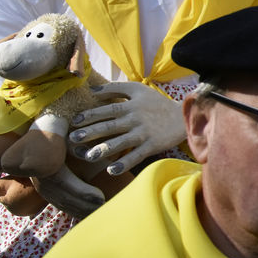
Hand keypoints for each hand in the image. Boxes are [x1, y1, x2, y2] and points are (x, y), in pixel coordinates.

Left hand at [70, 82, 185, 174]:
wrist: (183, 116)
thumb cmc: (156, 102)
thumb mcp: (138, 89)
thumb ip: (115, 88)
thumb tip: (91, 89)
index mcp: (131, 105)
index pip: (107, 109)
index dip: (90, 115)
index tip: (74, 121)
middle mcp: (135, 119)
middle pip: (110, 126)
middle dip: (91, 132)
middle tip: (74, 138)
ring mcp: (144, 133)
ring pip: (121, 142)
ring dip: (105, 149)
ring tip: (89, 156)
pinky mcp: (152, 145)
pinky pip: (137, 155)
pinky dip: (125, 163)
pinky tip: (112, 170)